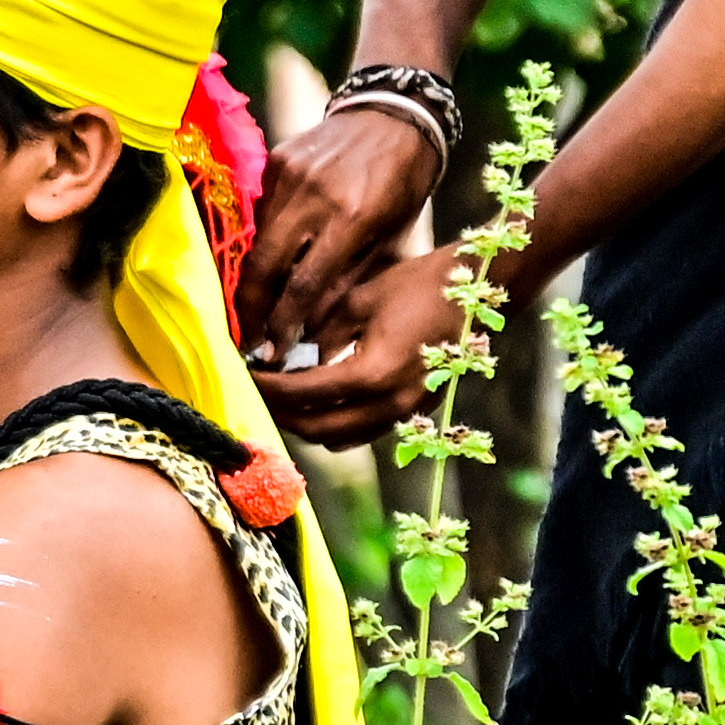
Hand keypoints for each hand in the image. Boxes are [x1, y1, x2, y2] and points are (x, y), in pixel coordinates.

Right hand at [238, 99, 441, 364]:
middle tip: (248, 339)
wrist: (394, 113)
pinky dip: (260, 242)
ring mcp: (289, 175)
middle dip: (253, 308)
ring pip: (255, 241)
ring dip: (252, 280)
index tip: (275, 351)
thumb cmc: (404, 180)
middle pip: (265, 265)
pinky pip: (259, 213)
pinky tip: (262, 264)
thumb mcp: (391, 234)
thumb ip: (349, 277)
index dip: (285, 323)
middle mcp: (315, 195)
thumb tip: (309, 323)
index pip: (305, 283)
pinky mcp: (275, 161)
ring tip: (251, 311)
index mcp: (354, 217)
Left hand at [255, 244, 456, 444]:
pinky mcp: (415, 411)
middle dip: (281, 413)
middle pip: (318, 429)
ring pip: (341, 438)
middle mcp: (391, 403)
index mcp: (374, 374)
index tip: (245, 375)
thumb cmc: (419, 286)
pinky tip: (318, 401)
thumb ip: (321, 335)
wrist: (479, 292)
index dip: (268, 388)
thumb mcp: (358, 302)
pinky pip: (364, 431)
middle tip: (257, 392)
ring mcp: (407, 412)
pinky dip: (335, 424)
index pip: (304, 394)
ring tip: (282, 398)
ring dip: (307, 424)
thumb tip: (285, 354)